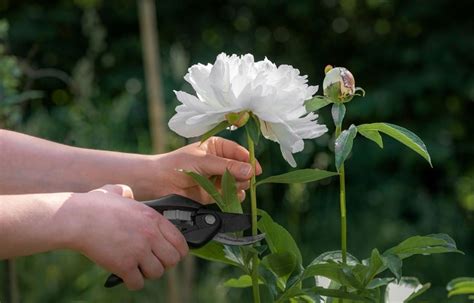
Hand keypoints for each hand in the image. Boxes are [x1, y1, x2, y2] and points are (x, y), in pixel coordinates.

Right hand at [67, 184, 187, 289]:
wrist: (76, 218)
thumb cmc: (93, 206)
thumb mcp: (116, 191)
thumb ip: (127, 192)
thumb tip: (127, 192)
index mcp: (153, 218)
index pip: (180, 241)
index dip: (177, 251)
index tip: (169, 254)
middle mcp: (150, 235)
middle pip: (173, 260)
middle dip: (164, 263)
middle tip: (152, 262)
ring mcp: (138, 250)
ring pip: (157, 273)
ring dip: (148, 273)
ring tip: (138, 268)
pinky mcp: (124, 265)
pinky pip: (138, 283)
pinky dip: (132, 282)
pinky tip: (126, 275)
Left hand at [152, 137, 262, 202]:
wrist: (159, 182)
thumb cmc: (178, 164)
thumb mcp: (204, 161)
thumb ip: (227, 167)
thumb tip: (250, 171)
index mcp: (217, 147)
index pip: (239, 152)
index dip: (249, 160)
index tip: (256, 169)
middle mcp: (220, 162)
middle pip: (241, 168)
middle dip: (244, 174)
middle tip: (244, 180)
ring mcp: (217, 178)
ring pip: (238, 182)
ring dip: (239, 186)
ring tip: (234, 187)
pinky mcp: (214, 194)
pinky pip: (230, 195)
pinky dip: (233, 197)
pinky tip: (232, 196)